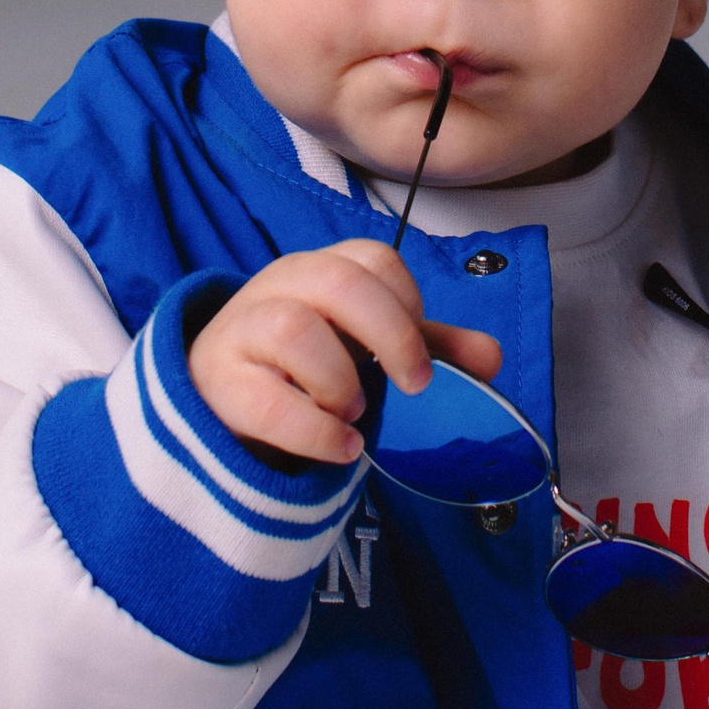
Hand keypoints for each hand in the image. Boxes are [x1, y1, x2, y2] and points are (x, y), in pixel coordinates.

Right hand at [187, 241, 502, 467]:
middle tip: (414, 385)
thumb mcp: (365, 346)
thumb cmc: (302, 361)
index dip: (407, 305)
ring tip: (355, 414)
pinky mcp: (219, 382)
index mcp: (321, 270)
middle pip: (339, 281)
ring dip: (339, 380)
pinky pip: (265, 399)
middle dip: (392, 334)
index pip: (373, 260)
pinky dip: (314, 429)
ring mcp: (242, 330)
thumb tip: (490, 359)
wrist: (218, 393)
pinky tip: (341, 448)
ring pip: (293, 328)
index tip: (417, 354)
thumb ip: (425, 346)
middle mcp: (279, 286)